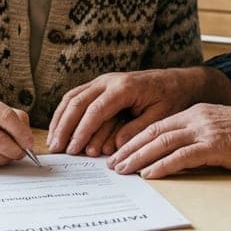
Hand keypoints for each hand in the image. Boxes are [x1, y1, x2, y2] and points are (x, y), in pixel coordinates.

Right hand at [48, 67, 226, 155]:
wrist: (177, 82)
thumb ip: (138, 129)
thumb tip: (115, 145)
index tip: (73, 150)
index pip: (95, 111)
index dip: (82, 131)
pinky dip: (65, 112)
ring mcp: (102, 81)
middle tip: (56, 149)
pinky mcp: (100, 85)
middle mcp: (109, 80)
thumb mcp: (161, 116)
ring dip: (60, 119)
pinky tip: (59, 128)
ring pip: (72, 98)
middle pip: (78, 103)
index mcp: (124, 87)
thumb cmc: (171, 99)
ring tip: (52, 141)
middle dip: (64, 127)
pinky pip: (76, 96)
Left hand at [107, 104, 230, 178]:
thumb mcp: (219, 132)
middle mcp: (196, 117)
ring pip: (162, 143)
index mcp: (195, 113)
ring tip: (122, 170)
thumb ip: (197, 140)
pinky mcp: (215, 145)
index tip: (118, 152)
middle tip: (112, 164)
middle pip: (153, 132)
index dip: (134, 139)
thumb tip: (175, 158)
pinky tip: (148, 174)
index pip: (156, 125)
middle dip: (129, 149)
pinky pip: (182, 156)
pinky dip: (162, 165)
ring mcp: (205, 130)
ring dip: (139, 158)